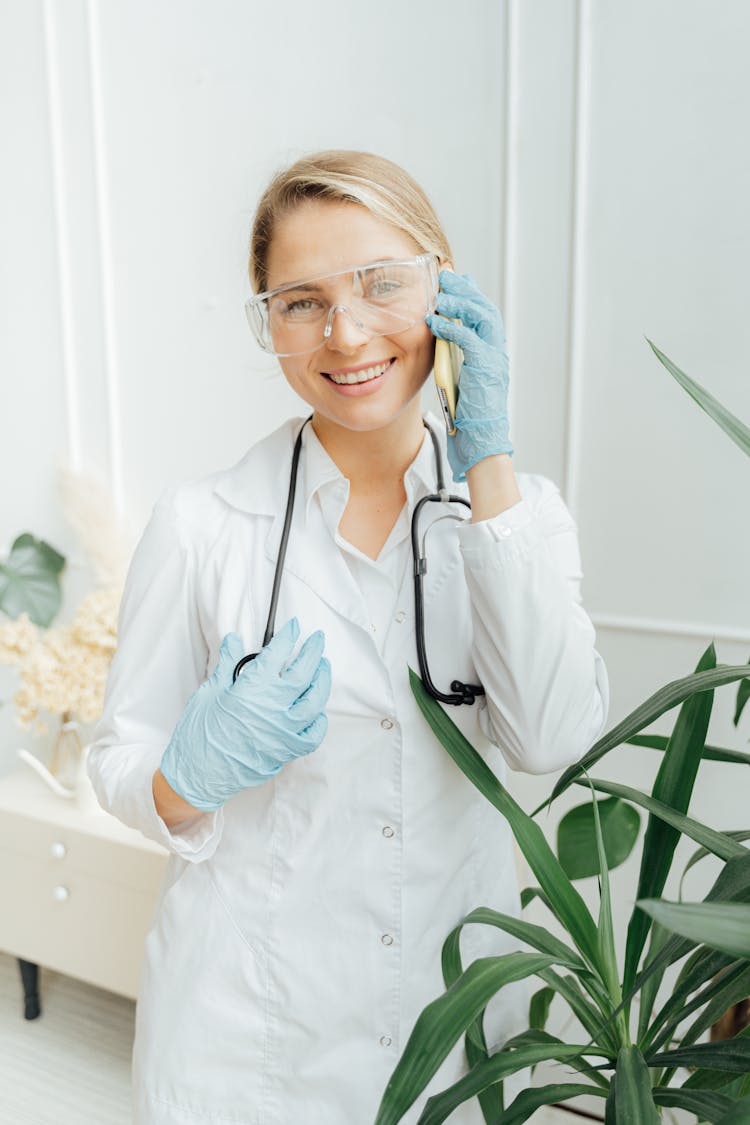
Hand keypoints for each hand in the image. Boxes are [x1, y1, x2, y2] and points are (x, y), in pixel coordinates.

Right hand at [159, 617, 330, 811]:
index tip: (294, 628)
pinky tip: (316, 710)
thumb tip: (233, 641)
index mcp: (252, 690)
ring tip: (322, 667)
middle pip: (304, 673)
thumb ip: (227, 665)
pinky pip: (313, 735)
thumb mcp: (209, 693)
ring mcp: (283, 732)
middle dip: (313, 651)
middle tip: (317, 639)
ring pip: (315, 701)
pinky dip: (318, 720)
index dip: (288, 637)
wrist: (197, 775)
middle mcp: (273, 708)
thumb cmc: (199, 735)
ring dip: (322, 680)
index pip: (278, 654)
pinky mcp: (286, 752)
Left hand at [426, 269, 512, 481]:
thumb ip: (453, 360)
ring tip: (441, 293)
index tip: (453, 281)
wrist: (481, 441)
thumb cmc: (467, 417)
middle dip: (465, 289)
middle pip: (485, 308)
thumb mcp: (459, 380)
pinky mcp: (485, 368)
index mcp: (490, 353)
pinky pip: (469, 339)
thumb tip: (438, 345)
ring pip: (482, 317)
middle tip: (446, 275)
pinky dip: (451, 326)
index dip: (469, 295)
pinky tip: (434, 319)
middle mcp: (496, 352)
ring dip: (460, 302)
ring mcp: (493, 358)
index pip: (482, 315)